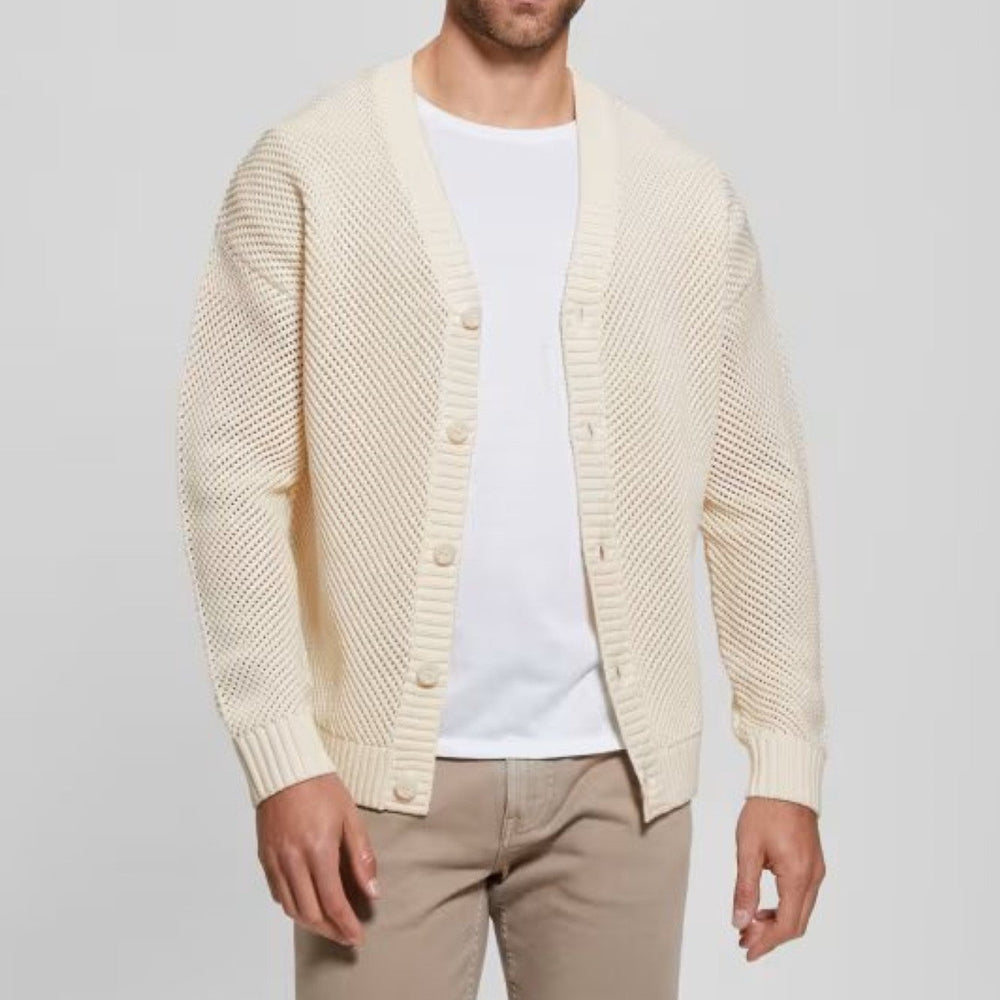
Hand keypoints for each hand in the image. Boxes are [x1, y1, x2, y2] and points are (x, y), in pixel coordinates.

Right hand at [256, 773, 379, 946]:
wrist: (286, 767)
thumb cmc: (321, 787)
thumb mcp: (350, 817)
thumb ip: (362, 856)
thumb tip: (372, 891)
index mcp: (318, 849)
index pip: (332, 901)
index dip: (345, 924)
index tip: (356, 936)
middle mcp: (293, 859)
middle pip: (310, 912)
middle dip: (330, 930)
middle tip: (346, 935)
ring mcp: (275, 860)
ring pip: (290, 907)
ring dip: (311, 923)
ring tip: (329, 925)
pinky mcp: (264, 857)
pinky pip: (277, 893)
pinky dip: (292, 906)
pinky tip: (306, 904)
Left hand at [732, 796, 824, 961]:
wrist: (785, 782)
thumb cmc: (765, 809)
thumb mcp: (747, 849)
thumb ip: (745, 888)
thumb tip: (739, 922)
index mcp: (797, 875)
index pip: (786, 924)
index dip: (766, 942)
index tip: (746, 950)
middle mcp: (813, 877)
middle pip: (796, 923)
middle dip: (770, 937)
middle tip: (743, 940)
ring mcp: (816, 870)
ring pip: (800, 911)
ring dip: (776, 923)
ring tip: (749, 925)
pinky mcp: (813, 862)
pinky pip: (802, 896)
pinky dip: (784, 907)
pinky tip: (763, 906)